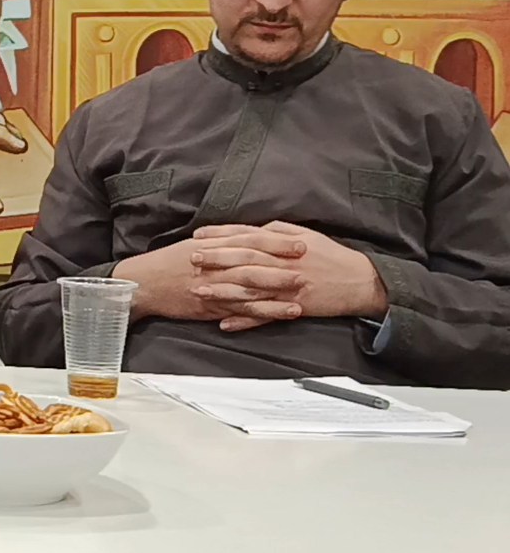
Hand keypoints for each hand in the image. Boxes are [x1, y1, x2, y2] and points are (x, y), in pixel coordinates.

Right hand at [115, 229, 307, 324]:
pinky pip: (243, 310)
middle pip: (255, 262)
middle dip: (283, 262)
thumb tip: (243, 235)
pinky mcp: (212, 306)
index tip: (299, 242)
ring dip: (280, 288)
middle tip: (309, 262)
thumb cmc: (166, 264)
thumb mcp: (192, 245)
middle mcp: (215, 265)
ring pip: (252, 287)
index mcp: (212, 247)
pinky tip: (286, 313)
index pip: (250, 242)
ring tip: (305, 290)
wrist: (143, 283)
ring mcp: (214, 287)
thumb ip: (219, 241)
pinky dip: (267, 312)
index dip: (276, 242)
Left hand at [193, 222, 386, 330]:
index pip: (247, 236)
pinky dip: (245, 320)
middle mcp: (283, 265)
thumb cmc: (332, 256)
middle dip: (215, 259)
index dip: (221, 235)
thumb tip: (254, 228)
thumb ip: (277, 230)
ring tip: (199, 291)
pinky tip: (225, 323)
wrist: (361, 282)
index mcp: (284, 245)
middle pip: (244, 260)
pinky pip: (265, 316)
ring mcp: (287, 288)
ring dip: (222, 291)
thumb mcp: (306, 234)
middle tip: (191, 259)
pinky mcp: (293, 307)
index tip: (199, 236)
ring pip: (250, 289)